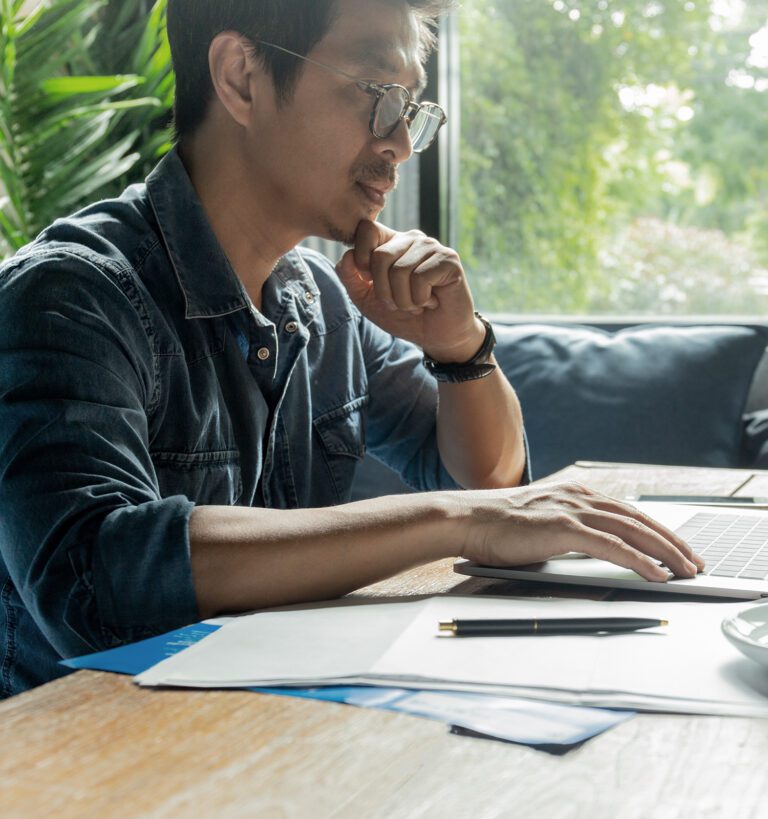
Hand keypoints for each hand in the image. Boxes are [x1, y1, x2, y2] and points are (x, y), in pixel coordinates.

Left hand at [336, 220, 483, 360]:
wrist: (437, 337)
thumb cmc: (403, 316)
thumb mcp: (367, 300)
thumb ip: (351, 278)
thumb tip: (347, 257)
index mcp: (390, 243)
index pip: (367, 230)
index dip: (361, 257)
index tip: (370, 281)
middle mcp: (411, 239)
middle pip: (380, 256)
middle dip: (384, 292)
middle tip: (398, 304)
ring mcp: (431, 247)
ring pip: (400, 271)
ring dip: (404, 301)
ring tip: (416, 304)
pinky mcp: (449, 260)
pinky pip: (421, 279)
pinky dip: (420, 300)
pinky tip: (431, 302)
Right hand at [459, 481, 705, 580]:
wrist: (467, 519)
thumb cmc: (497, 528)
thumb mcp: (541, 522)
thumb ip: (568, 528)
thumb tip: (593, 547)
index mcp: (575, 493)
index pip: (628, 511)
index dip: (658, 530)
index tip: (678, 547)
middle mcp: (579, 496)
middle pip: (638, 519)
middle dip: (672, 542)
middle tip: (695, 562)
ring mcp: (571, 510)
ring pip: (632, 531)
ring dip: (665, 552)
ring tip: (687, 570)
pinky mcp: (563, 528)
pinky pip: (612, 547)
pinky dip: (639, 560)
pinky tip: (656, 574)